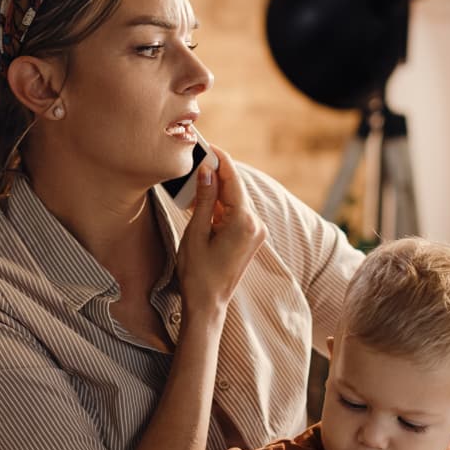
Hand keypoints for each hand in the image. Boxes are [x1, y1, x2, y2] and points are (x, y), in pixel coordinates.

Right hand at [176, 145, 266, 319]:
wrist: (208, 304)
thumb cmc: (198, 273)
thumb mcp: (196, 232)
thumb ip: (204, 199)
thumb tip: (206, 170)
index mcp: (244, 222)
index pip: (233, 180)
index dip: (220, 160)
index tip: (208, 145)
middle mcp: (256, 225)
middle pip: (235, 188)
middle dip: (216, 174)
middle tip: (196, 160)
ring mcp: (256, 232)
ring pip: (235, 200)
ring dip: (216, 190)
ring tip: (193, 183)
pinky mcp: (251, 238)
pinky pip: (235, 213)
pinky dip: (220, 206)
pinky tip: (202, 202)